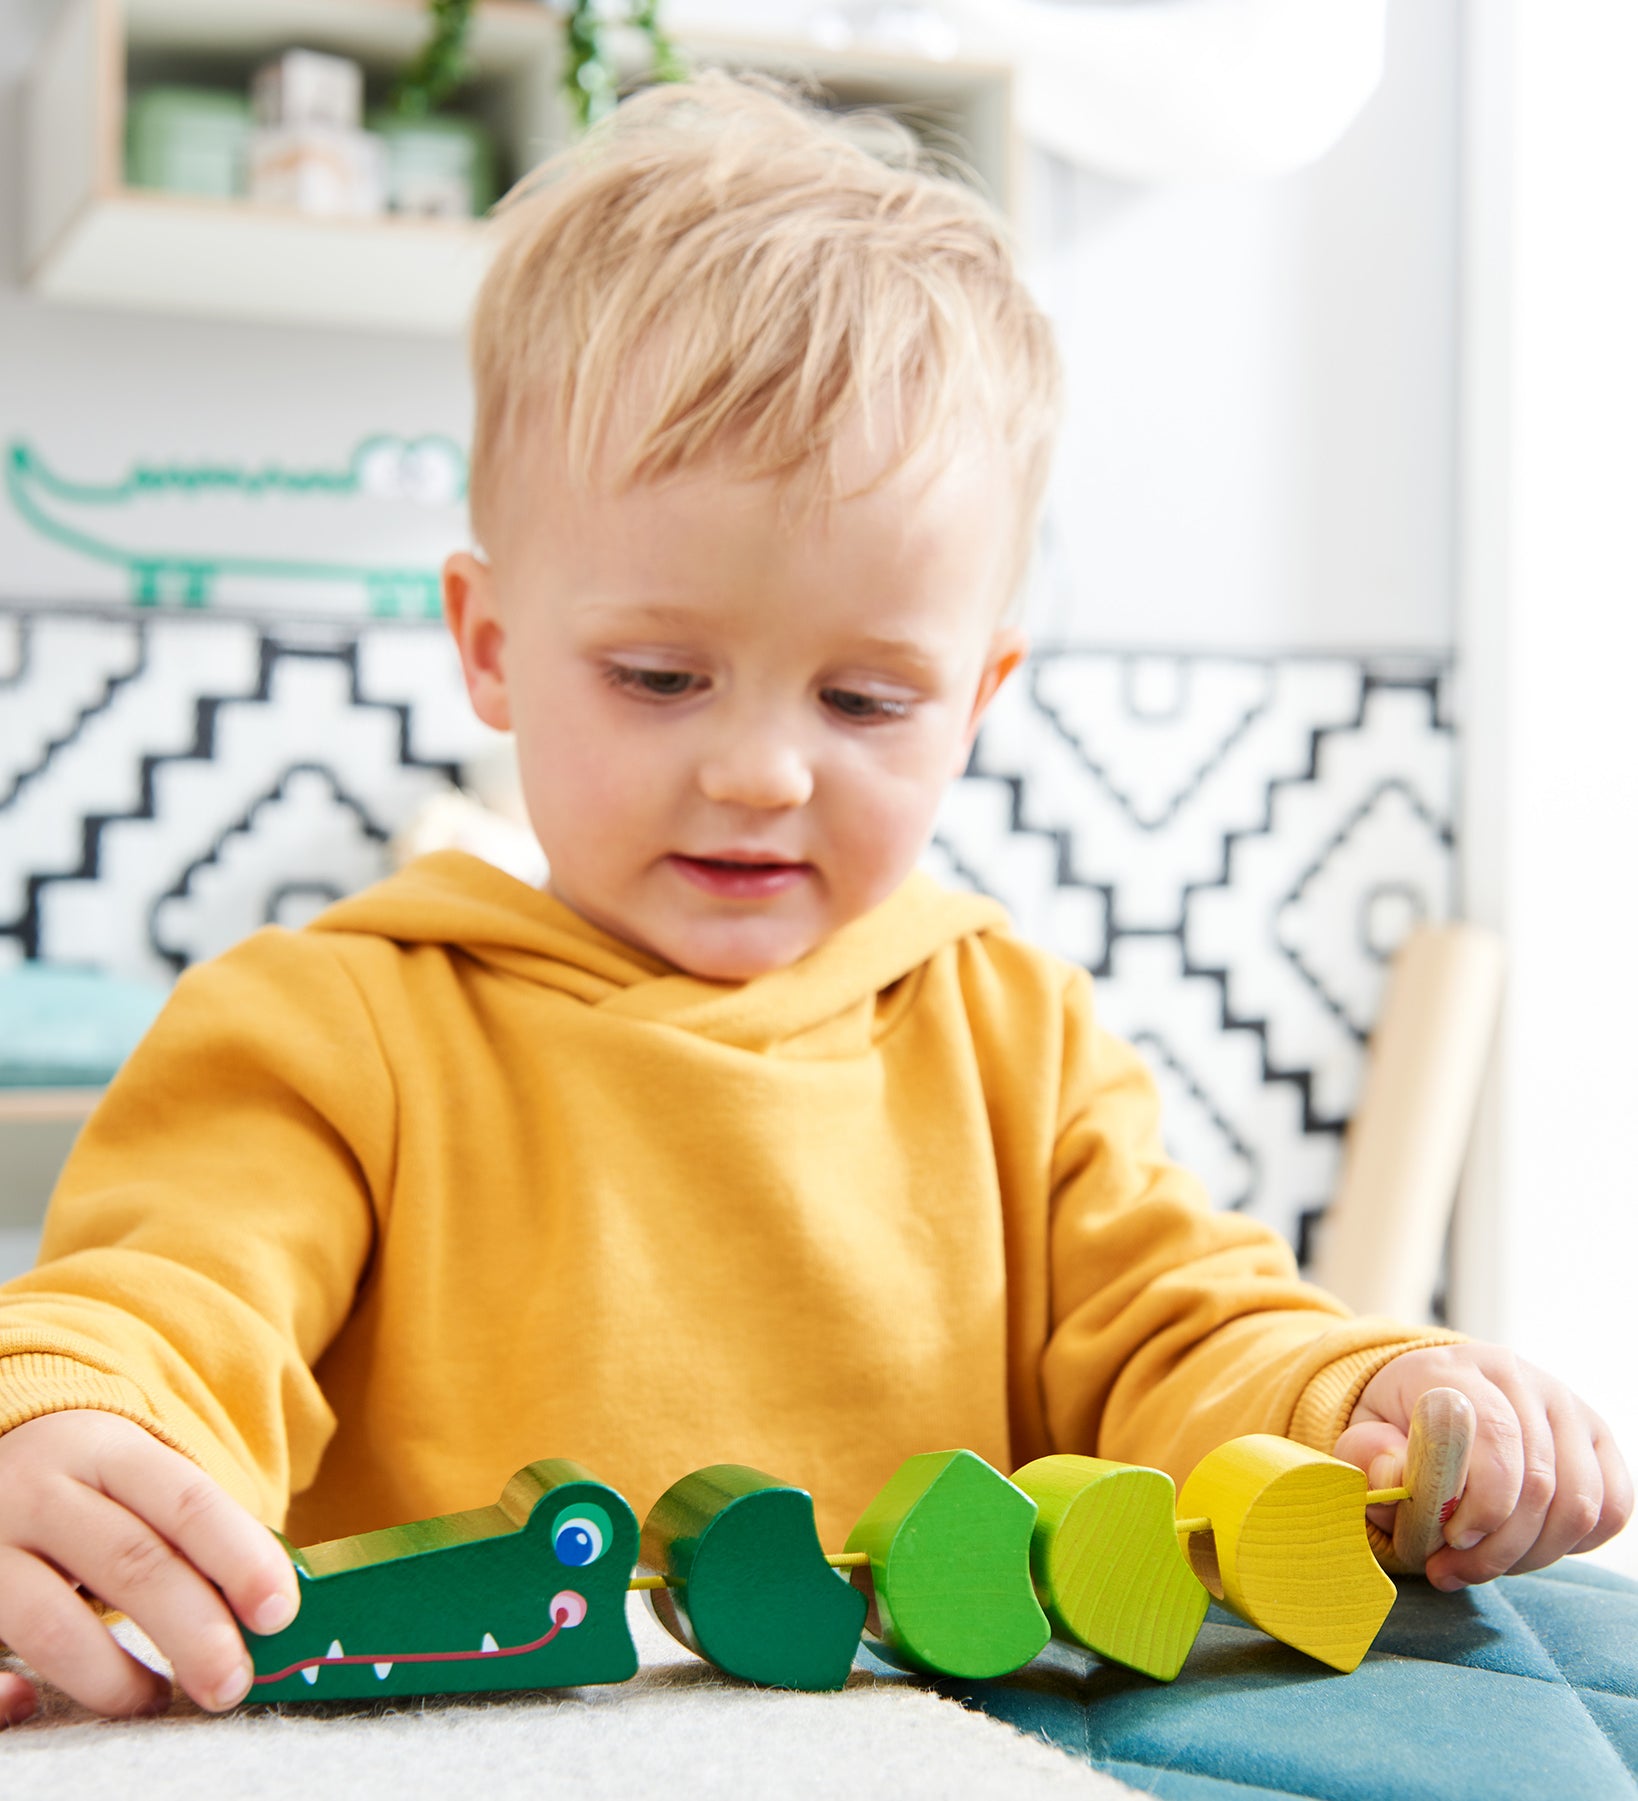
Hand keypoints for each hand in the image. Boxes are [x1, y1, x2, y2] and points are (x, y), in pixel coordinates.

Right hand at [0, 1411, 298, 1724]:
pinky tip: (34, 1704)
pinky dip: (4, 1693)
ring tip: (157, 1698)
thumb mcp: (136, 1473)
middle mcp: (41, 1491)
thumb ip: (190, 1527)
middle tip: (232, 1683)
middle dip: (193, 1631)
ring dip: (114, 1676)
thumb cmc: (85, 1482)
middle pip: (132, 1563)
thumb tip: (269, 1605)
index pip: (186, 1501)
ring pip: (53, 1624)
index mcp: (107, 1449)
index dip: (240, 1558)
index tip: (278, 1613)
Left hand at [1332, 1343, 1632, 1591]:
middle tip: (1449, 1570)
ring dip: (1530, 1555)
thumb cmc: (1394, 1428)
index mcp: (1453, 1369)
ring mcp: (1564, 1405)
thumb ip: (1366, 1457)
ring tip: (1480, 1564)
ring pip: (1579, 1505)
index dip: (1481, 1504)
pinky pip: (1612, 1507)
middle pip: (1538, 1483)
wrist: (1432, 1401)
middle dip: (1496, 1548)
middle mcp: (1517, 1377)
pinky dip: (1573, 1544)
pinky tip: (1524, 1545)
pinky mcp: (1596, 1437)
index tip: (1449, 1540)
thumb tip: (1396, 1474)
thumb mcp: (1361, 1439)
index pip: (1494, 1436)